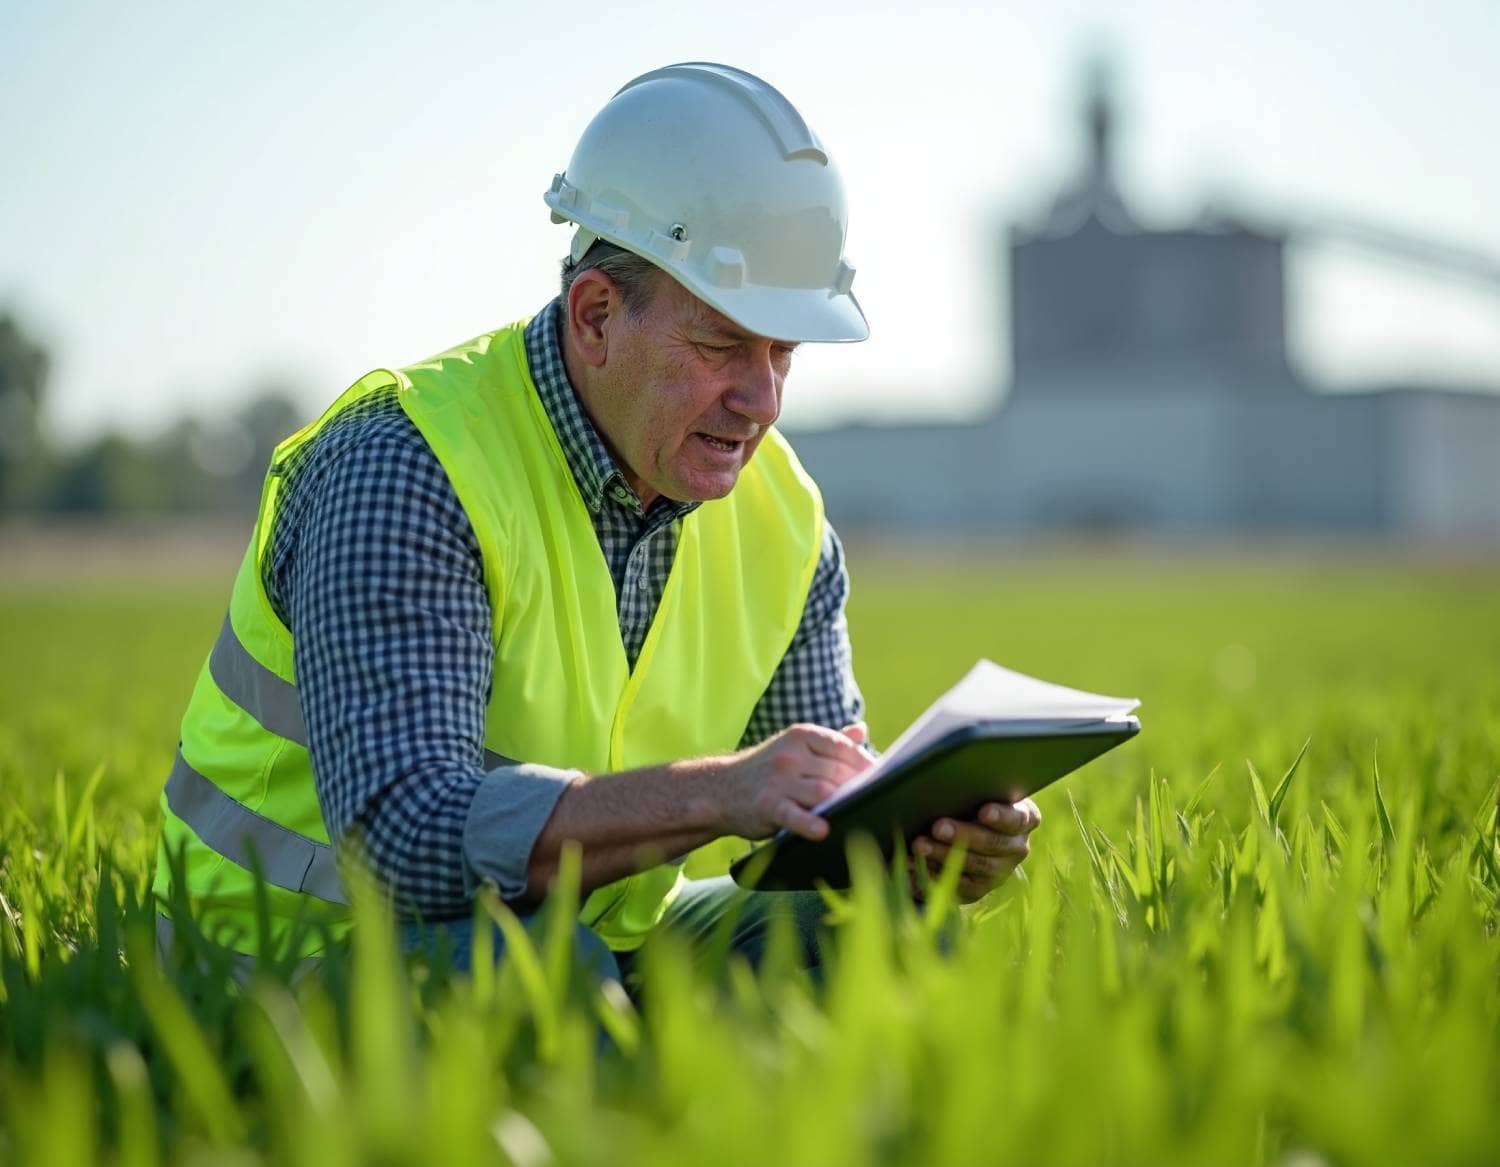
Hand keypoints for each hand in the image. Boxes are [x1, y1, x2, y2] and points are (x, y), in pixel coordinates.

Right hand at [716, 722, 871, 841]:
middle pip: (837, 771)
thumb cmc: (766, 770)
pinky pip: (793, 814)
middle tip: (879, 802)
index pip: (843, 747)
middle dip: (860, 787)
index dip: (867, 764)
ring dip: (843, 803)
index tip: (886, 779)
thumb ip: (829, 741)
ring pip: (822, 790)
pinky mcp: (767, 805)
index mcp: (801, 736)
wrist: (719, 788)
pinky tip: (823, 830)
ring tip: (861, 814)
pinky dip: (809, 822)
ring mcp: (778, 779)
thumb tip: (862, 730)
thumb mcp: (794, 748)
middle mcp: (790, 754)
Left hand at [909, 798, 1041, 901]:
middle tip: (937, 826)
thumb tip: (941, 782)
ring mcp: (1000, 871)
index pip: (1018, 818)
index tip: (983, 811)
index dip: (1001, 816)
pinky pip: (959, 885)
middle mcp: (1017, 847)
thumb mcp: (977, 792)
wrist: (968, 832)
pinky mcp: (979, 889)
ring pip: (974, 865)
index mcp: (1024, 818)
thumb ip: (971, 788)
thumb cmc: (971, 799)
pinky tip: (915, 864)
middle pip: (992, 843)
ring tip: (919, 844)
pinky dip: (935, 874)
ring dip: (943, 854)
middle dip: (963, 834)